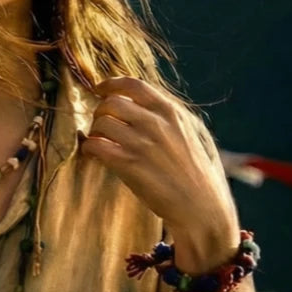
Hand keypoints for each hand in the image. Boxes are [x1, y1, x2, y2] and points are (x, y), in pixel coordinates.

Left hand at [81, 77, 240, 269]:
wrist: (202, 208)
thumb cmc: (198, 174)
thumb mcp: (192, 134)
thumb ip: (169, 116)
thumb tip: (141, 103)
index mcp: (172, 112)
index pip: (134, 85)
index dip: (111, 84)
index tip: (100, 89)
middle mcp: (156, 124)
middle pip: (112, 102)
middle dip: (100, 111)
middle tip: (100, 124)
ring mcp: (142, 144)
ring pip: (101, 123)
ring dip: (94, 131)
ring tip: (98, 142)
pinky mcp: (129, 165)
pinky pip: (96, 146)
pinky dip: (89, 148)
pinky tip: (93, 155)